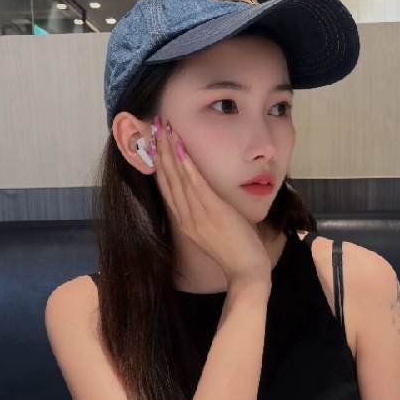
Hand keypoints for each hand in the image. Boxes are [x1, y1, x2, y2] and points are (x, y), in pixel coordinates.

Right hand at [149, 117, 270, 285]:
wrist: (246, 272)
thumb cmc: (236, 252)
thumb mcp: (214, 232)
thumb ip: (206, 215)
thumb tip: (205, 198)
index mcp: (185, 222)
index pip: (167, 189)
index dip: (159, 165)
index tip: (154, 144)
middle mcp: (186, 218)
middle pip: (167, 180)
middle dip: (160, 152)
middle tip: (153, 127)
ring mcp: (197, 216)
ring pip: (178, 178)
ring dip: (170, 151)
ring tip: (163, 129)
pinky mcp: (213, 212)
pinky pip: (196, 185)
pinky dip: (187, 166)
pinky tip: (181, 149)